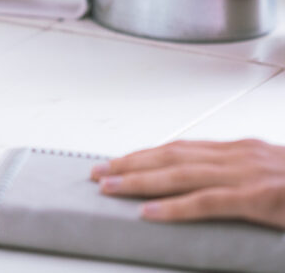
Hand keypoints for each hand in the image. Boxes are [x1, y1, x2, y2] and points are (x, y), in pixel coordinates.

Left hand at [91, 139, 284, 229]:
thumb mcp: (276, 178)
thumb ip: (245, 181)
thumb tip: (215, 190)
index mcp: (245, 151)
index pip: (183, 149)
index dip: (146, 154)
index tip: (117, 161)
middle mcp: (242, 155)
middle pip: (173, 156)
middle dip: (131, 163)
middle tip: (97, 173)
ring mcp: (251, 174)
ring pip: (181, 174)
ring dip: (139, 180)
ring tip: (108, 187)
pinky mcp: (261, 198)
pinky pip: (208, 202)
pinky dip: (175, 207)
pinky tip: (149, 214)